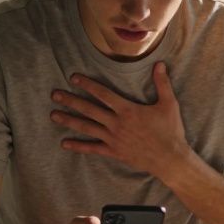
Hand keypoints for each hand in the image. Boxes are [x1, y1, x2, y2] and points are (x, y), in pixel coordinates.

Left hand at [50, 62, 190, 178]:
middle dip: (70, 101)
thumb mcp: (168, 104)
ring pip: (87, 127)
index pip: (103, 94)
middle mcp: (116, 123)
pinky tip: (64, 143)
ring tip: (53, 115)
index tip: (73, 78)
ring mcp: (113, 138)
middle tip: (54, 94)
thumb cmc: (170, 131)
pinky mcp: (113, 151)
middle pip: (89, 109)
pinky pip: (92, 148)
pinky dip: (78, 146)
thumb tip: (160, 64)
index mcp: (127, 110)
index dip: (87, 84)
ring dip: (69, 120)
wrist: (170, 159)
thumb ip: (162, 83)